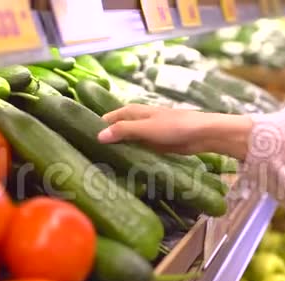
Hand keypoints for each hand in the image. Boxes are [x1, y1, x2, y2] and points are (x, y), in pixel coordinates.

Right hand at [97, 104, 252, 159]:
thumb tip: (98, 135)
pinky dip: (130, 156)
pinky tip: (123, 166)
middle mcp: (138, 121)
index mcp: (134, 111)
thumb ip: (123, 131)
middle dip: (106, 140)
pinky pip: (138, 150)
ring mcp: (147, 134)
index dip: (97, 126)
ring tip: (102, 164)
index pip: (109, 118)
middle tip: (90, 156)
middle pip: (117, 130)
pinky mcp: (156, 145)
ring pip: (127, 141)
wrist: (202, 134)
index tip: (82, 139)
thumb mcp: (146, 128)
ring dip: (118, 150)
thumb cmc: (174, 126)